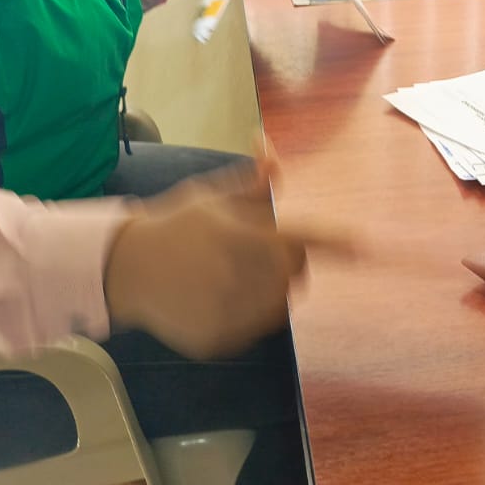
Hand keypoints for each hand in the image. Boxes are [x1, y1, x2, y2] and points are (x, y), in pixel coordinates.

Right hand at [103, 159, 342, 358]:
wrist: (122, 270)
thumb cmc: (173, 226)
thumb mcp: (210, 197)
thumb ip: (251, 184)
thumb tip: (269, 145)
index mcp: (233, 235)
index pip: (294, 237)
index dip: (331, 241)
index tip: (362, 245)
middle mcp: (230, 275)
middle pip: (293, 273)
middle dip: (289, 260)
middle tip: (260, 250)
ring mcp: (222, 311)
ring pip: (278, 304)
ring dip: (272, 288)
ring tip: (235, 273)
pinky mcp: (215, 339)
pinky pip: (254, 328)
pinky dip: (248, 314)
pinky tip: (216, 296)